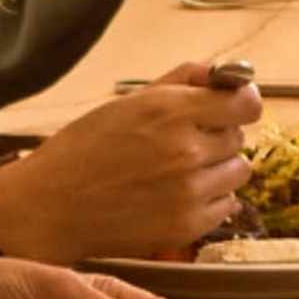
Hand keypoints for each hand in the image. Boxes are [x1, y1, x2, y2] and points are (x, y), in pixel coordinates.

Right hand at [0, 69, 251, 269]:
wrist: (52, 206)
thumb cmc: (83, 150)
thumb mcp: (126, 103)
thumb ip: (179, 82)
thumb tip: (219, 72)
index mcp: (169, 111)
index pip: (246, 103)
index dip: (241, 103)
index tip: (232, 107)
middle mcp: (185, 151)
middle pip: (239, 138)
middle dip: (217, 137)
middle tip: (182, 144)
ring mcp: (189, 192)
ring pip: (239, 172)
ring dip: (218, 169)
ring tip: (180, 171)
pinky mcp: (187, 226)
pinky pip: (227, 205)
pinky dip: (210, 200)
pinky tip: (177, 196)